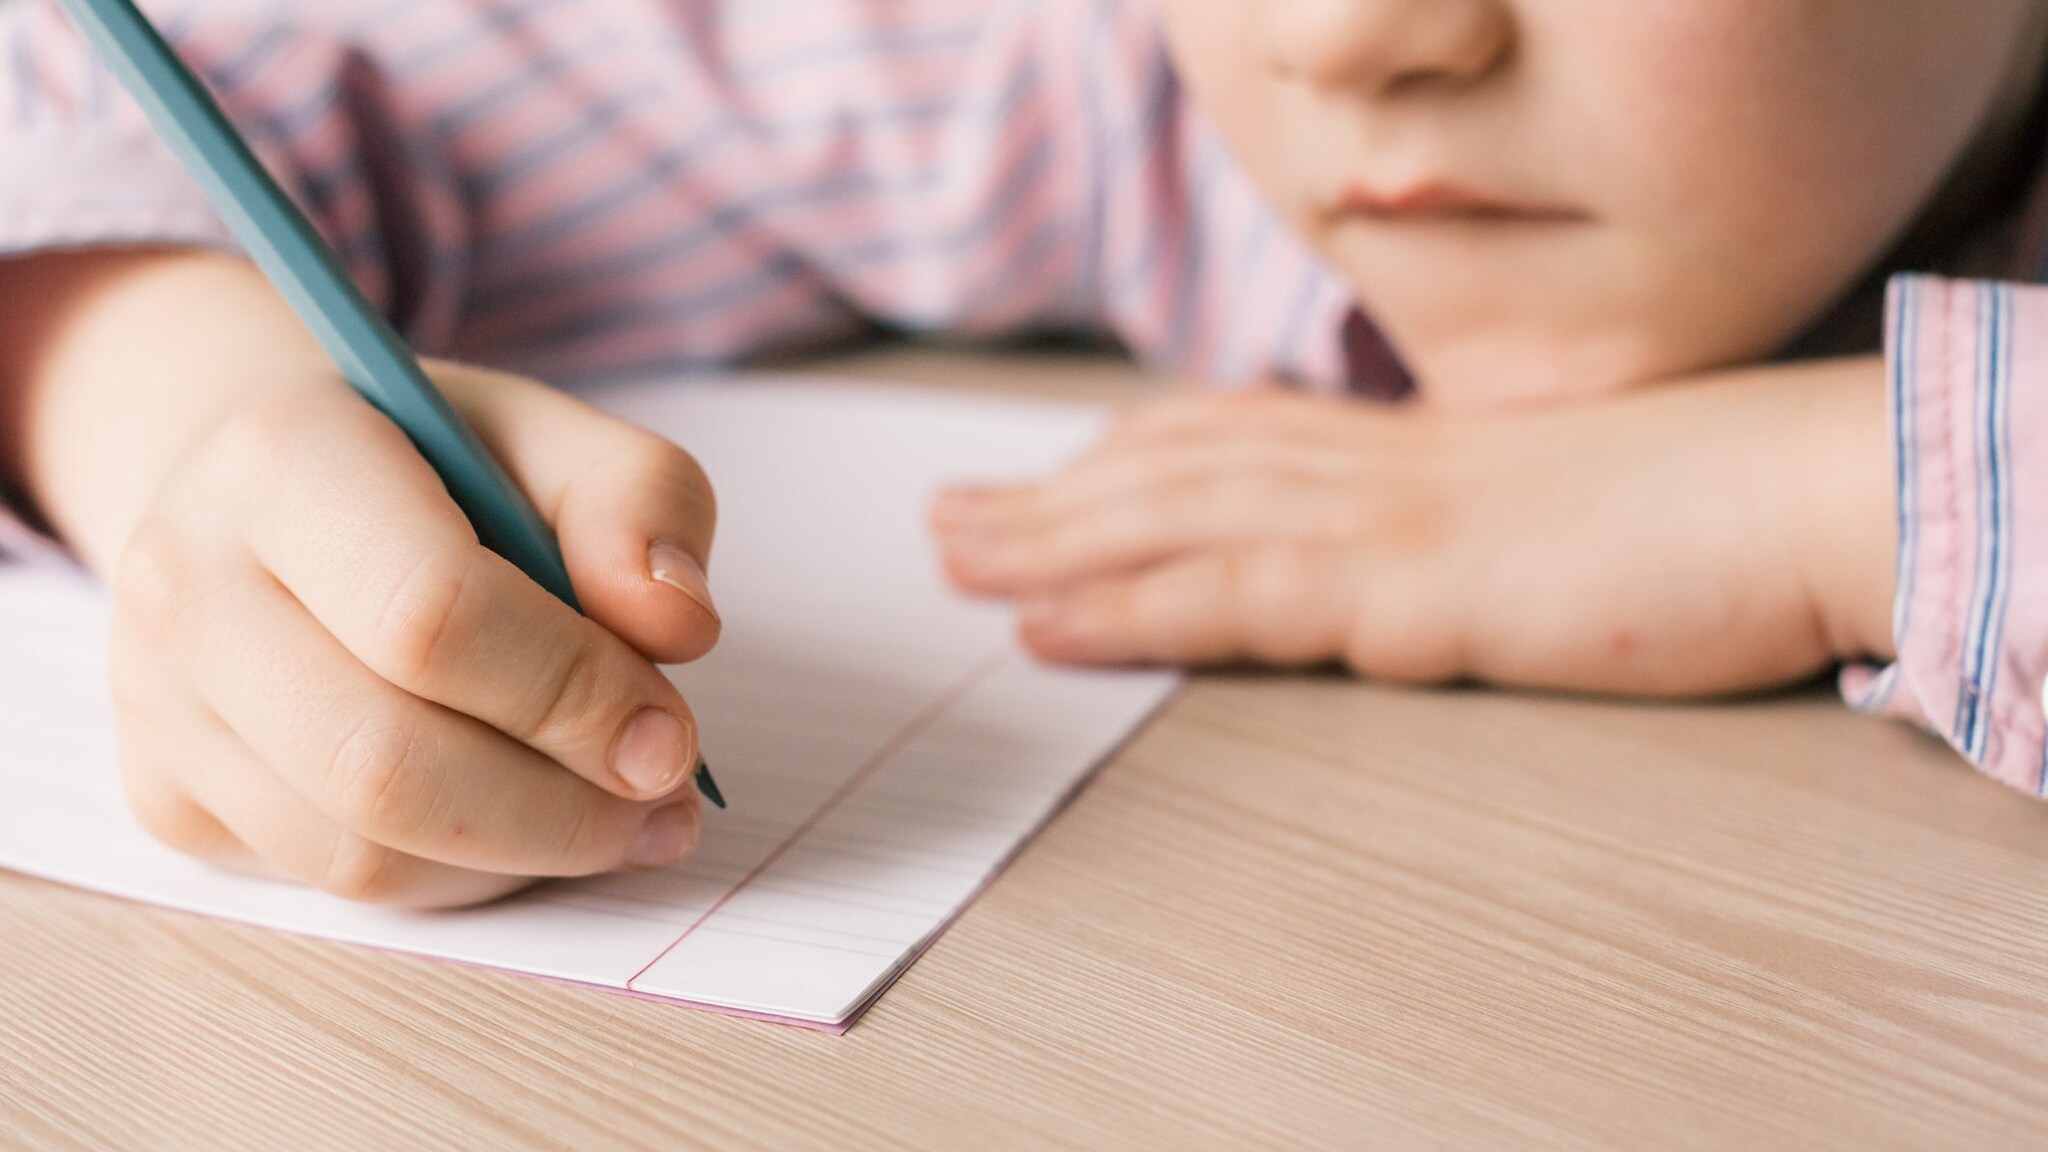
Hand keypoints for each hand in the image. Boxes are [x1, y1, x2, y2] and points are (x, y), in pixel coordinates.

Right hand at [102, 362, 722, 907]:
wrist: (268, 491)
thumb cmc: (433, 467)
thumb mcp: (556, 438)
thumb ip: (642, 502)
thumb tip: (680, 624)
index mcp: (285, 457)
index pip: (430, 614)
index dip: (572, 694)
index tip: (672, 736)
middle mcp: (186, 580)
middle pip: (383, 763)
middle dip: (559, 809)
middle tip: (665, 801)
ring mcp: (157, 701)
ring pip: (356, 853)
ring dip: (521, 859)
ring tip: (621, 819)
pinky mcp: (167, 795)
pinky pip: (331, 886)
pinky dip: (458, 878)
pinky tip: (522, 823)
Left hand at [934, 359, 1893, 695]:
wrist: (1796, 495)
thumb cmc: (1697, 507)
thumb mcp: (1554, 504)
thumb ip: (1468, 520)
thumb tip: (1422, 548)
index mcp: (1407, 447)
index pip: (1232, 435)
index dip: (1124, 456)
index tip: (1050, 475)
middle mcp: (1372, 468)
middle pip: (1172, 471)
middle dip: (1050, 498)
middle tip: (949, 521)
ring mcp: (1382, 522)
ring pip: (1174, 523)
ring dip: (1050, 545)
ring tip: (953, 562)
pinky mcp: (1407, 590)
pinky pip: (1234, 597)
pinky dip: (1127, 607)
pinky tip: (1046, 625)